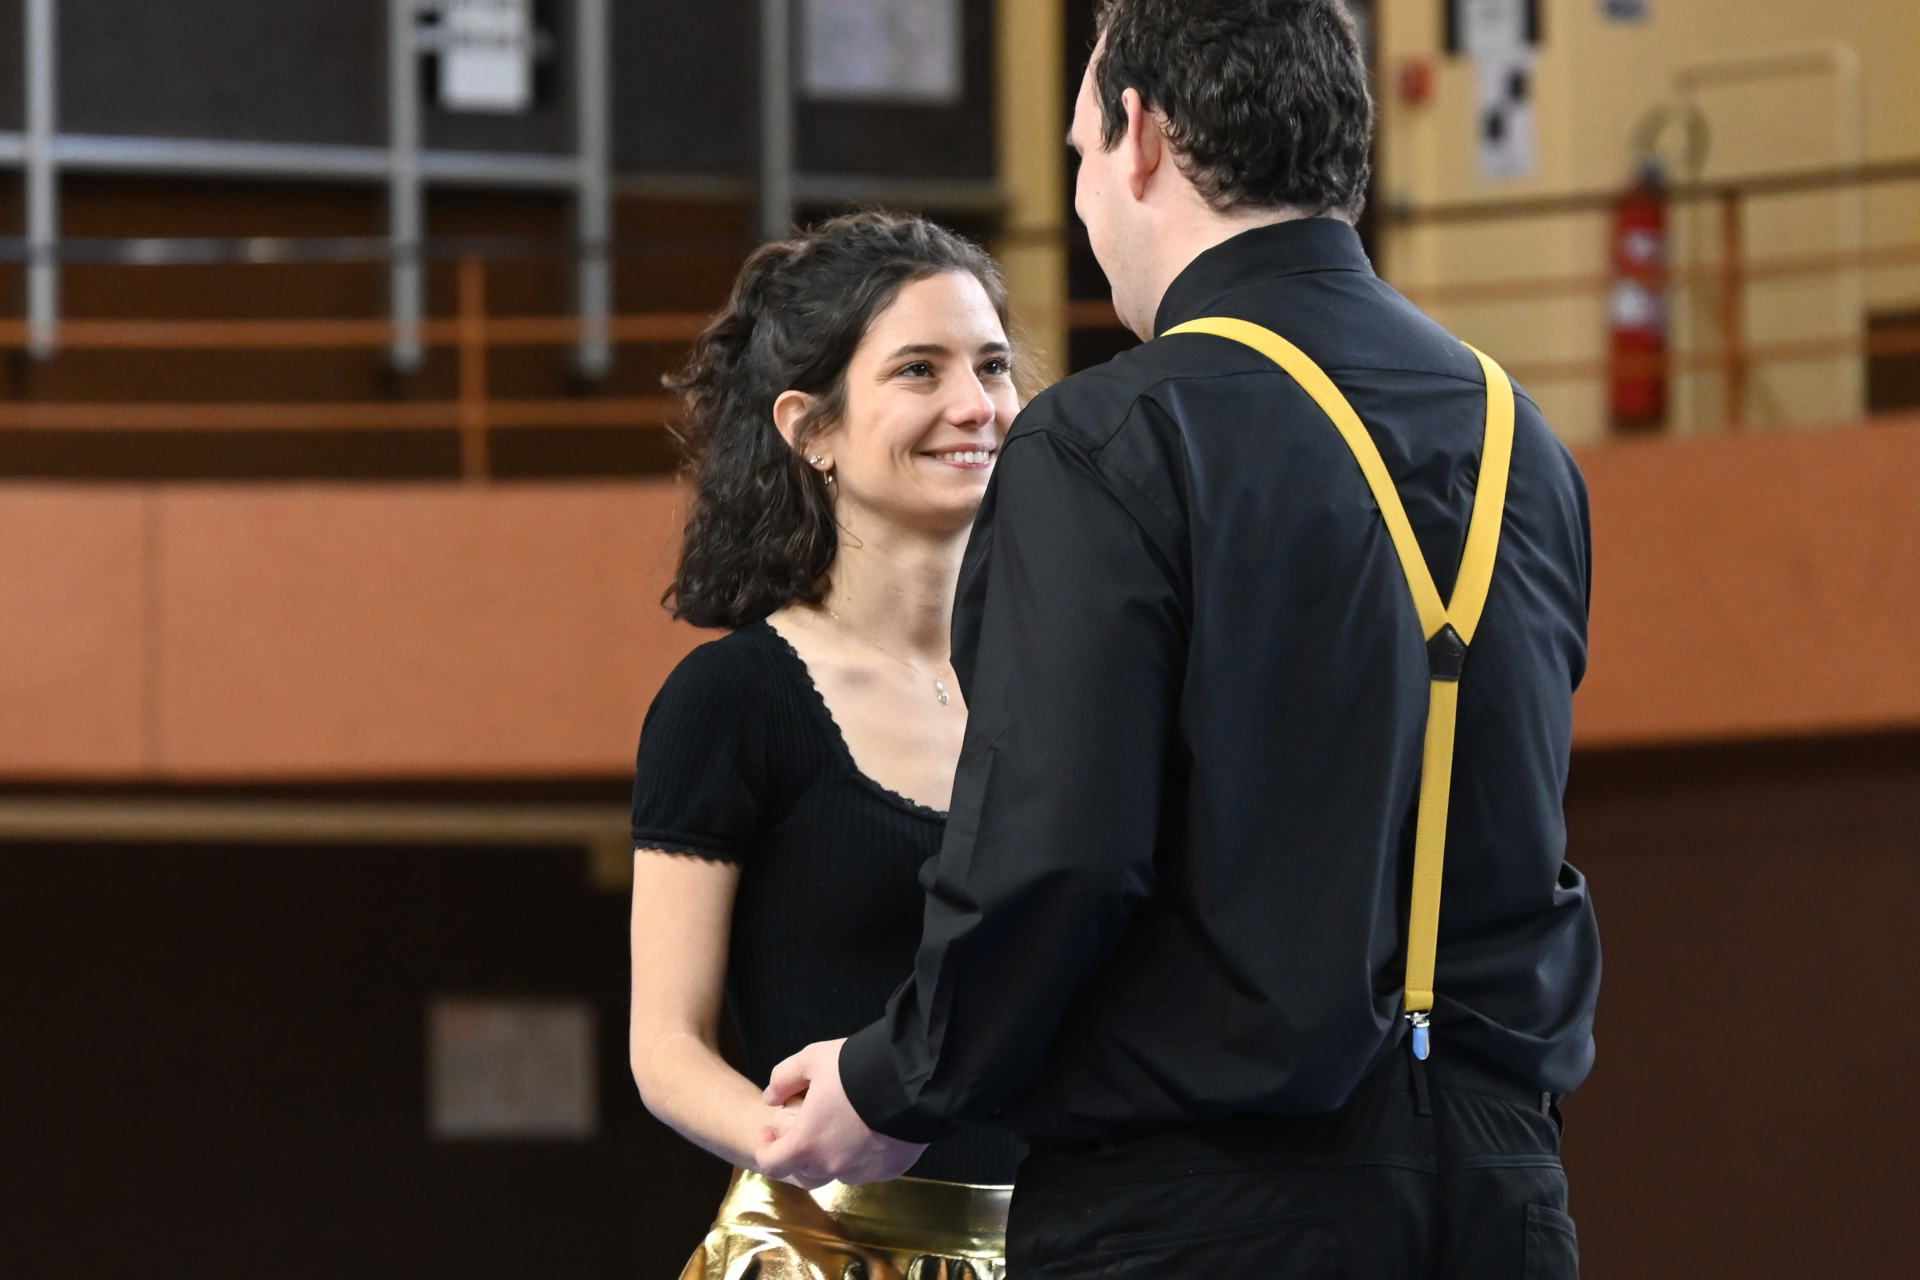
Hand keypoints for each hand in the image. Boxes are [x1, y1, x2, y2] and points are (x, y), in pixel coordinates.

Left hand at [754, 1038, 926, 1187]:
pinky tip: (872, 1129)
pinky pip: (868, 1167)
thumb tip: (771, 1098)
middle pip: (805, 1170)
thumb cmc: (856, 1068)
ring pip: (838, 1170)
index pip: (772, 1164)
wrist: (914, 1080)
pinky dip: (863, 1154)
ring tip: (844, 1123)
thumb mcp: (811, 1059)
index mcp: (808, 1143)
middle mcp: (833, 1166)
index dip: (765, 1147)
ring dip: (833, 1153)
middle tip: (808, 1123)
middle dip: (800, 1149)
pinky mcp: (889, 1170)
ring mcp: (863, 1172)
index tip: (770, 1130)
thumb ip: (783, 1079)